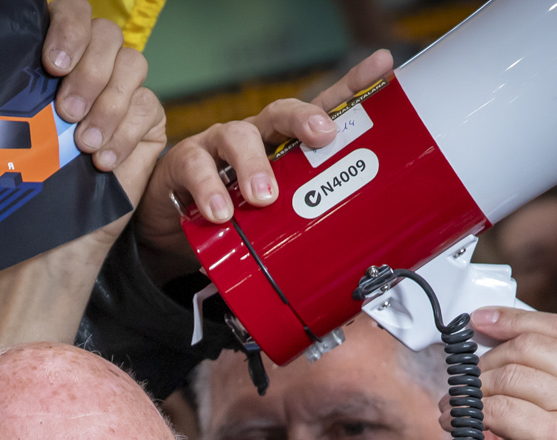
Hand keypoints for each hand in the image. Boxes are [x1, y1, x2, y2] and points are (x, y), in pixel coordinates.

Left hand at [0, 5, 165, 355]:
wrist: (48, 241)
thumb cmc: (23, 188)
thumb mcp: (13, 127)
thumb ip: (26, 82)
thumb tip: (24, 49)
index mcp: (50, 58)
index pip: (69, 12)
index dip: (67, 28)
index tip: (50, 64)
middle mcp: (87, 69)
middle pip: (105, 35)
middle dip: (88, 71)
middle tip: (67, 113)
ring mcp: (119, 93)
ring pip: (132, 66)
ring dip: (108, 104)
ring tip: (84, 146)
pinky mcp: (145, 123)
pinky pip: (147, 107)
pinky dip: (125, 132)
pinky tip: (102, 162)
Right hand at [133, 49, 394, 280]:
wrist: (174, 227)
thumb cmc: (235, 217)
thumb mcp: (275, 219)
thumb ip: (302, 225)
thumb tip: (347, 258)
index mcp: (284, 146)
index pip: (320, 111)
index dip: (352, 87)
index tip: (382, 65)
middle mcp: (255, 136)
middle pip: (281, 113)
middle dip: (304, 118)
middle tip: (322, 135)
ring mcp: (218, 145)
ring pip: (238, 136)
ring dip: (253, 164)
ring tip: (263, 197)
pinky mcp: (184, 162)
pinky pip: (196, 167)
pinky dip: (208, 189)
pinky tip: (219, 213)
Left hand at [445, 307, 556, 439]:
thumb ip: (553, 381)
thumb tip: (496, 351)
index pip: (556, 327)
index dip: (512, 319)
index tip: (478, 321)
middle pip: (527, 348)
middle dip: (485, 362)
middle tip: (463, 380)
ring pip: (508, 377)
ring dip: (471, 390)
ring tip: (455, 406)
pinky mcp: (555, 438)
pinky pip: (499, 409)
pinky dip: (470, 413)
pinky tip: (457, 422)